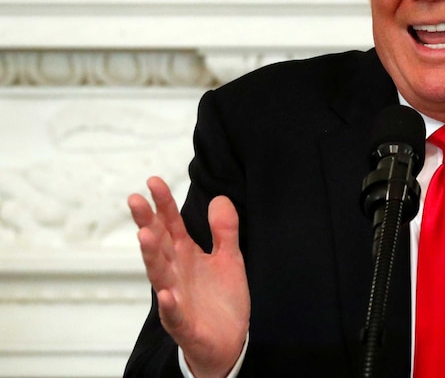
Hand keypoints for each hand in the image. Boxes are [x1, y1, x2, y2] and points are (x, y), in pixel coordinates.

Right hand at [128, 176, 249, 377]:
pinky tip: (165, 294)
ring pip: (160, 276)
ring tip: (145, 235)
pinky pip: (174, 315)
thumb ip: (224, 230)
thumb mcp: (229, 258)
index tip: (153, 181)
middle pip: (159, 245)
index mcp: (186, 256)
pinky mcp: (185, 325)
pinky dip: (169, 305)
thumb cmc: (221, 299)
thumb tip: (218, 197)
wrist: (229, 342)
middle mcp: (176, 274)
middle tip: (135, 200)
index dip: (163, 204)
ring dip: (151, 257)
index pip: (171, 225)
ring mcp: (177, 299)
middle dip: (147, 223)